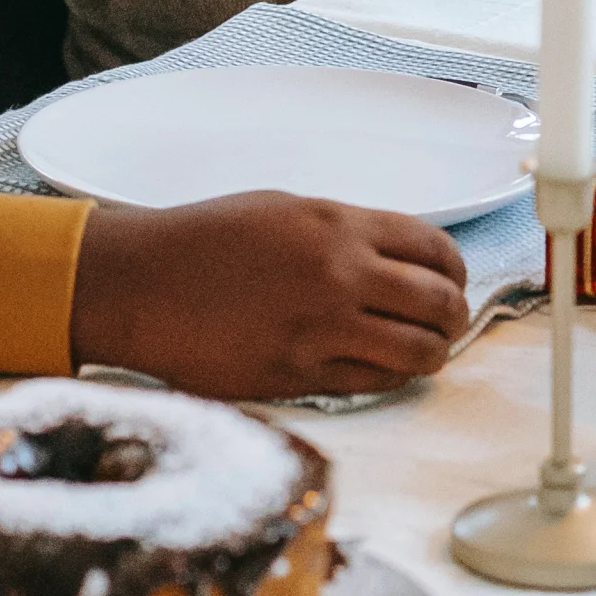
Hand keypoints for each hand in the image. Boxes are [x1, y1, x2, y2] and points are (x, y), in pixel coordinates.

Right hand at [71, 192, 471, 398]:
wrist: (139, 283)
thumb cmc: (204, 241)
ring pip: (417, 352)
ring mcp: (320, 328)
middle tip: (447, 324)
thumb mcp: (285, 211)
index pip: (436, 249)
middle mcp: (340, 275)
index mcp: (339, 226)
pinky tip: (381, 370)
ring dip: (432, 355)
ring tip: (423, 354)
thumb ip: (346, 233)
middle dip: (454, 317)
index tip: (452, 283)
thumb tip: (396, 260)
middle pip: (440, 303)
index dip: (456, 271)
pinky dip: (388, 378)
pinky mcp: (296, 375)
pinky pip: (370, 383)